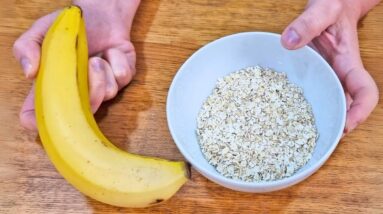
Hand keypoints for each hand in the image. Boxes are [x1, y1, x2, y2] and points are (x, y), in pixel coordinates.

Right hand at [13, 0, 140, 130]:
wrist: (98, 15)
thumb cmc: (67, 29)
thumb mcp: (41, 32)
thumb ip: (26, 48)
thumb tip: (30, 72)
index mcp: (53, 89)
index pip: (38, 117)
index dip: (38, 122)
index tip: (47, 116)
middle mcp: (78, 95)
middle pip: (83, 113)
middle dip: (90, 89)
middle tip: (90, 62)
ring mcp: (102, 89)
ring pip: (107, 93)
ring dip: (103, 70)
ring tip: (98, 57)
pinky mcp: (123, 79)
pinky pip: (123, 77)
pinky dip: (117, 59)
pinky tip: (111, 52)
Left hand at [281, 0, 379, 133]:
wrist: (332, 4)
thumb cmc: (333, 5)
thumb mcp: (323, 10)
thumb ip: (307, 23)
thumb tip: (289, 42)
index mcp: (349, 62)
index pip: (364, 92)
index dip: (360, 111)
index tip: (346, 125)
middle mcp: (340, 74)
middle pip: (346, 106)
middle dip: (336, 125)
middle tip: (316, 142)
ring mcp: (328, 75)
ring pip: (330, 102)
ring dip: (320, 119)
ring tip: (298, 136)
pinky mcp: (315, 74)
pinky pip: (315, 93)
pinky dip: (305, 105)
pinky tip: (286, 113)